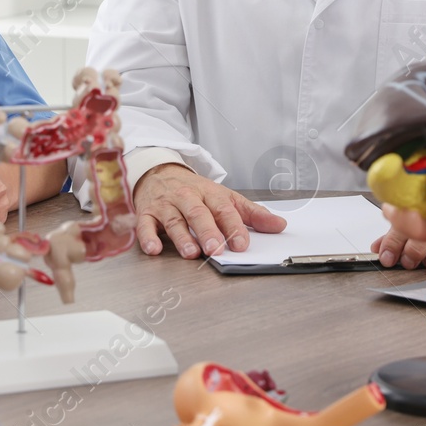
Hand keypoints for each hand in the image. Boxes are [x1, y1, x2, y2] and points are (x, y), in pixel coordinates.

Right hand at [132, 164, 286, 257]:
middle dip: (207, 231)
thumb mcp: (224, 197)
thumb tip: (279, 225)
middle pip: (198, 213)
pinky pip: (145, 225)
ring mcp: (166, 205)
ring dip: (182, 237)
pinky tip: (152, 248)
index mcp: (209, 193)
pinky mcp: (147, 213)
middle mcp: (187, 198)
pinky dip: (147, 237)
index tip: (242, 243)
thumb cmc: (194, 191)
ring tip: (191, 252)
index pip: (223, 209)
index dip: (233, 226)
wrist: (158, 173)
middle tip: (216, 249)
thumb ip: (251, 213)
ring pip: (174, 221)